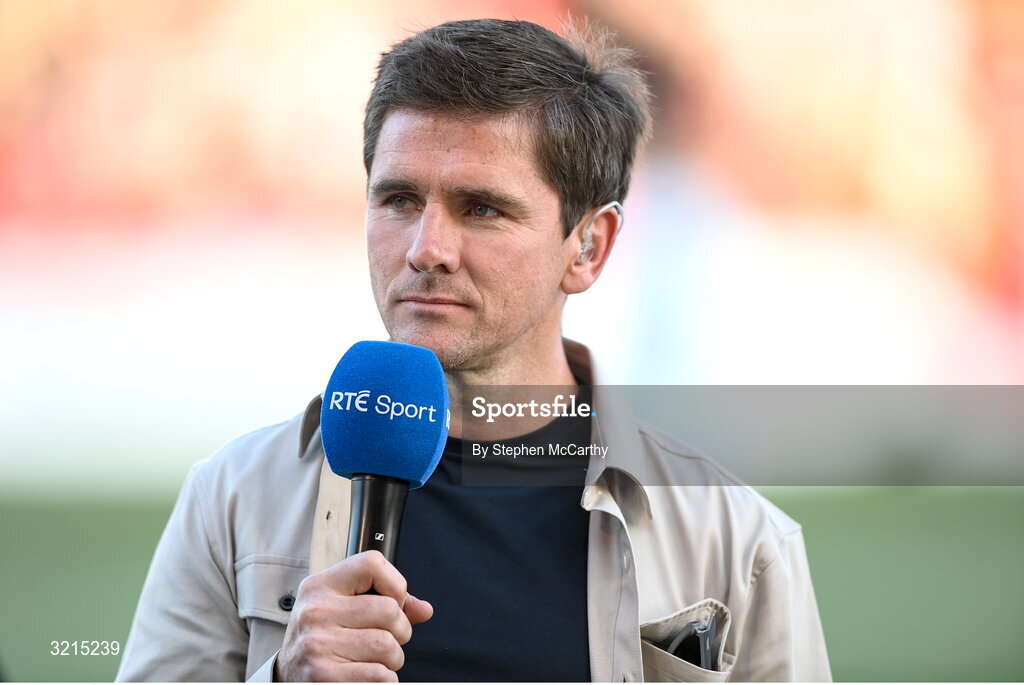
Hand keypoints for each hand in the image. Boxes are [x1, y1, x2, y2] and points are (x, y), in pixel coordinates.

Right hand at [275, 551, 433, 681]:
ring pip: (389, 646)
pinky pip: (381, 676)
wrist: (287, 676)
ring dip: (393, 658)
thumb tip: (424, 610)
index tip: (393, 602)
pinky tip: (368, 675)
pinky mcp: (324, 677)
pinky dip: (385, 679)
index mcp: (320, 586)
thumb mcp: (341, 608)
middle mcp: (316, 611)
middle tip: (387, 638)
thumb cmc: (322, 637)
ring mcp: (317, 645)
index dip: (395, 584)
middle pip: (390, 610)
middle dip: (400, 630)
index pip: (372, 563)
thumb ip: (383, 601)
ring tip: (375, 659)